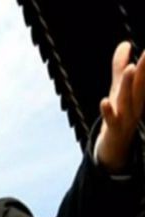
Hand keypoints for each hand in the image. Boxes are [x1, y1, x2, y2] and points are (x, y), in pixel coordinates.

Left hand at [96, 41, 144, 172]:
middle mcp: (135, 105)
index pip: (143, 76)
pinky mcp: (113, 129)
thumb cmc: (117, 113)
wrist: (114, 146)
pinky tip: (103, 101)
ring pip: (127, 100)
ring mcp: (125, 118)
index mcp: (137, 94)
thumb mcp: (118, 89)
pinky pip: (111, 120)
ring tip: (131, 68)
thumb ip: (119, 67)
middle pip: (140, 86)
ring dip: (129, 85)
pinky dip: (107, 111)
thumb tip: (125, 43)